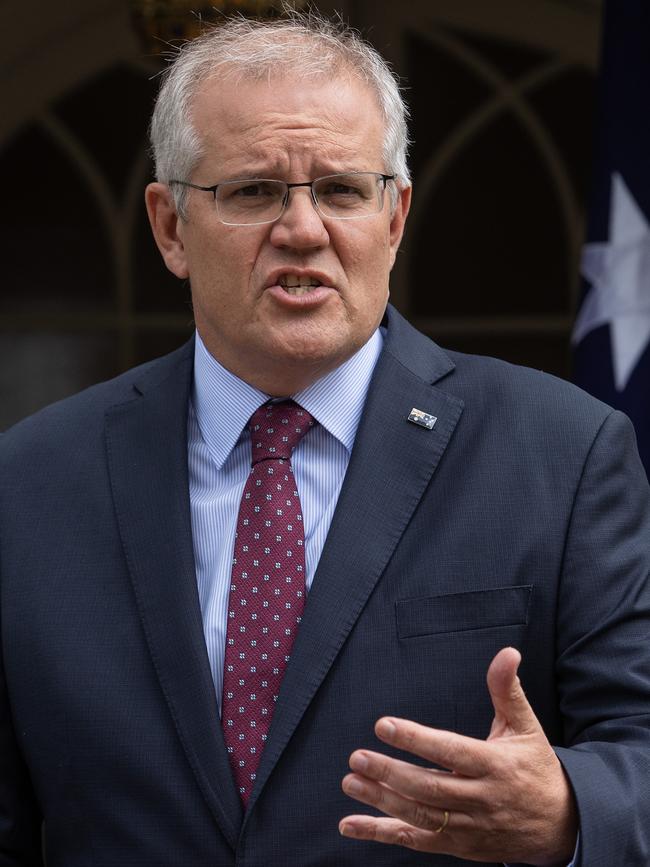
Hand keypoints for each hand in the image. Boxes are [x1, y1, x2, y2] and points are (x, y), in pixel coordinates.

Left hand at [339, 647, 577, 864]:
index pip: (450, 751)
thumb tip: (507, 653)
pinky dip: (382, 834)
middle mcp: (481, 799)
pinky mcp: (458, 845)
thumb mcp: (526, 726)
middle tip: (357, 757)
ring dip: (381, 801)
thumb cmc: (535, 768)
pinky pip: (416, 841)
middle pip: (429, 787)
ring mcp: (468, 826)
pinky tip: (351, 825)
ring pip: (420, 815)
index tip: (384, 725)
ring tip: (352, 781)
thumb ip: (507, 690)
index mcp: (495, 765)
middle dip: (390, 773)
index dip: (416, 740)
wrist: (559, 826)